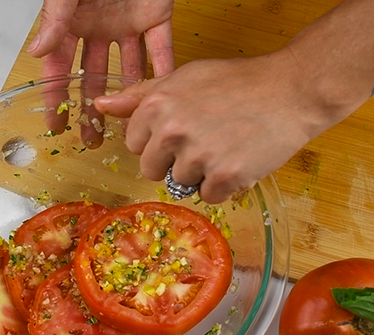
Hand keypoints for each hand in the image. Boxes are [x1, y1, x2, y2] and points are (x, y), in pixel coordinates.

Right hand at [28, 0, 174, 148]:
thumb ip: (55, 17)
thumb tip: (37, 50)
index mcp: (74, 22)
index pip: (60, 67)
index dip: (57, 98)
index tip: (56, 125)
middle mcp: (100, 27)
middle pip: (95, 77)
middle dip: (92, 110)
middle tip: (91, 137)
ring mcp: (128, 24)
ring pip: (128, 69)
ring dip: (128, 99)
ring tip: (127, 128)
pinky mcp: (155, 15)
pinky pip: (161, 48)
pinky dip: (164, 71)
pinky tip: (161, 96)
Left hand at [94, 49, 331, 203]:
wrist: (291, 90)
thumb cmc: (235, 82)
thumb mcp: (182, 79)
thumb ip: (139, 96)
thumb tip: (100, 105)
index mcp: (156, 106)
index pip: (135, 145)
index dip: (157, 141)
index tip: (180, 130)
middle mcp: (172, 131)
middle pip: (152, 171)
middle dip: (173, 162)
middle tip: (204, 140)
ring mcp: (198, 155)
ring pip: (181, 185)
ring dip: (201, 174)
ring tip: (225, 146)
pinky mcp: (225, 177)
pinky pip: (208, 197)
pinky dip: (223, 186)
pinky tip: (238, 161)